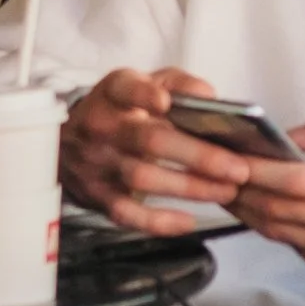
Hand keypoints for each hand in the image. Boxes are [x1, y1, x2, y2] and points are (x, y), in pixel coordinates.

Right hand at [61, 68, 252, 233]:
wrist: (67, 142)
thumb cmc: (121, 111)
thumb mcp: (144, 84)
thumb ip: (178, 84)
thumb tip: (209, 98)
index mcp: (113, 93)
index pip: (124, 88)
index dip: (143, 94)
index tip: (165, 103)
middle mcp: (101, 127)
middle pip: (148, 140)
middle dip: (197, 155)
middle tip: (237, 168)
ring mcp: (97, 164)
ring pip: (142, 179)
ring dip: (189, 187)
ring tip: (227, 190)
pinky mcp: (97, 196)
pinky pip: (127, 214)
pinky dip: (159, 222)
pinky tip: (189, 221)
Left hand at [230, 114, 304, 290]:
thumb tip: (291, 134)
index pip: (293, 180)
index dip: (256, 169)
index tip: (231, 155)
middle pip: (276, 208)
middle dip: (240, 189)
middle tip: (216, 171)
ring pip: (276, 231)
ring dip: (246, 210)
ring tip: (227, 189)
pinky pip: (292, 246)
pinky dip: (270, 226)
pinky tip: (258, 208)